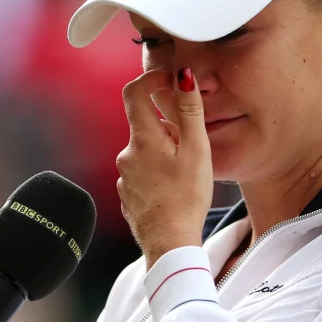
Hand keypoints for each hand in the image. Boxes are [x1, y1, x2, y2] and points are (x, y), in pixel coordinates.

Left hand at [116, 67, 213, 267]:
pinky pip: (143, 172)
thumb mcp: (196, 150)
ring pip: (146, 151)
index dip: (151, 79)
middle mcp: (126, 154)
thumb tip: (182, 77)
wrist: (169, 243)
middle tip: (192, 148)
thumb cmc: (186, 198)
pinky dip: (159, 173)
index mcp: (142, 139)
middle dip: (169, 128)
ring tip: (186, 176)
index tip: (169, 81)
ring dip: (165, 153)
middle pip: (146, 125)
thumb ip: (189, 111)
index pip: (134, 92)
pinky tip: (175, 191)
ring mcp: (124, 176)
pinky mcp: (128, 194)